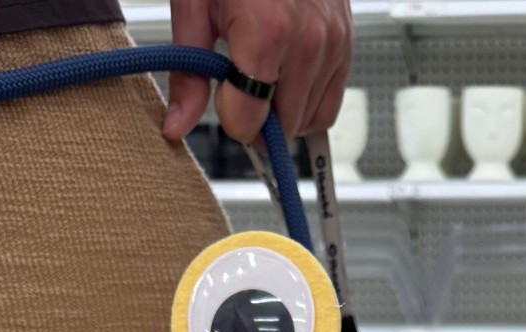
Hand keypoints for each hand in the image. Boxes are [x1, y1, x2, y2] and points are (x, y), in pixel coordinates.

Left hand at [163, 0, 352, 147]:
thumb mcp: (194, 5)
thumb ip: (188, 72)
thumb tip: (178, 124)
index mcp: (268, 34)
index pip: (250, 122)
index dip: (228, 114)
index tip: (219, 90)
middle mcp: (308, 42)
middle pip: (282, 126)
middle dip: (256, 115)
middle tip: (237, 83)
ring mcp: (334, 41)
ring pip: (309, 119)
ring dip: (283, 109)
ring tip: (261, 72)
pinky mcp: (347, 39)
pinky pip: (331, 98)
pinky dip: (307, 96)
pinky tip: (285, 74)